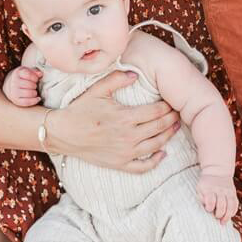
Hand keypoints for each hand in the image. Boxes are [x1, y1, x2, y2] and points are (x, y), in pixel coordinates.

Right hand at [3, 66, 42, 106]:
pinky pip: (27, 102)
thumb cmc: (22, 77)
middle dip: (35, 85)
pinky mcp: (16, 100)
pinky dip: (34, 101)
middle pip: (30, 85)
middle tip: (34, 85)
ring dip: (35, 93)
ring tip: (34, 91)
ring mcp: (14, 92)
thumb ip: (34, 71)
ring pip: (29, 93)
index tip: (36, 79)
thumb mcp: (27, 71)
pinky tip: (38, 98)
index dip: (35, 77)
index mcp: (17, 73)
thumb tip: (40, 74)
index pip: (29, 75)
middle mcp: (14, 82)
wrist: (11, 85)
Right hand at [53, 70, 180, 173]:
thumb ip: (117, 79)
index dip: (167, 106)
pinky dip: (155, 162)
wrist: (63, 133)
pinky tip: (162, 154)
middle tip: (179, 112)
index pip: (155, 112)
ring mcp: (124, 153)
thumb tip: (135, 74)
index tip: (172, 100)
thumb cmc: (80, 110)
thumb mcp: (97, 90)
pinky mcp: (119, 164)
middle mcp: (128, 137)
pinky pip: (142, 167)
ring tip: (175, 127)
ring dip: (168, 136)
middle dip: (172, 119)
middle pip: (159, 127)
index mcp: (124, 118)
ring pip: (155, 146)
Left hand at [198, 172, 237, 221]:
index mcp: (209, 188)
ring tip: (223, 222)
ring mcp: (228, 191)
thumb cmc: (206, 184)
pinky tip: (229, 215)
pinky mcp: (234, 193)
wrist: (217, 170)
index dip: (209, 207)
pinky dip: (233, 211)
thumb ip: (201, 198)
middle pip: (222, 205)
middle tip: (216, 217)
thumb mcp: (199, 188)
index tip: (208, 209)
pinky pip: (236, 204)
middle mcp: (220, 190)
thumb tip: (206, 208)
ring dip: (227, 216)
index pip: (211, 200)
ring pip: (231, 206)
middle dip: (219, 214)